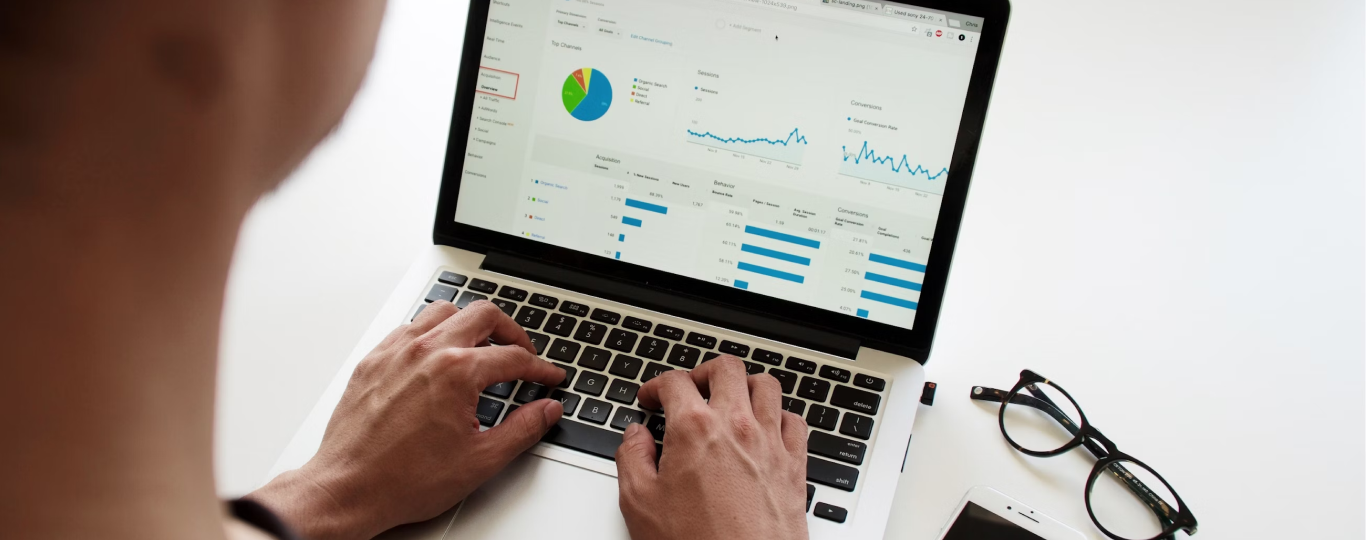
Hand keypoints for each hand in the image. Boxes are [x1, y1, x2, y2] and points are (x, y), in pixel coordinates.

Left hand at [247, 301, 566, 539]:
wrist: (349, 489)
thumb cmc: (404, 480)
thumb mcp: (480, 460)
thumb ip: (522, 429)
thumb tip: (547, 411)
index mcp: (457, 372)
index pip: (513, 357)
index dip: (539, 368)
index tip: (548, 377)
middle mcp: (426, 352)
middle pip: (483, 315)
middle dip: (512, 332)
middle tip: (522, 352)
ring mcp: (396, 352)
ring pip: (443, 311)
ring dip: (469, 323)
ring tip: (481, 344)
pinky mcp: (373, 361)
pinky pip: (408, 328)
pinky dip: (431, 333)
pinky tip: (436, 354)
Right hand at [616, 356, 809, 539]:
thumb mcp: (640, 503)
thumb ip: (631, 459)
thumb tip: (635, 437)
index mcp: (695, 429)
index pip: (674, 382)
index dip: (656, 385)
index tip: (651, 399)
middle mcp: (737, 426)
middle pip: (726, 369)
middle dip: (703, 373)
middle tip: (690, 391)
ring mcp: (770, 442)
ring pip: (766, 385)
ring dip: (745, 386)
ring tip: (729, 400)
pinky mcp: (795, 464)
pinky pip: (795, 420)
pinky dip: (779, 416)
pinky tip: (766, 428)